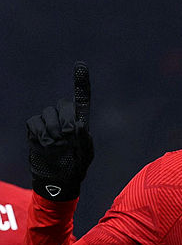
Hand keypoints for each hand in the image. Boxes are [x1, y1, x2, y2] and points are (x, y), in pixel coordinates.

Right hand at [26, 62, 93, 200]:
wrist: (58, 179)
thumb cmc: (76, 166)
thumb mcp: (86, 153)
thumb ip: (85, 138)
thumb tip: (78, 124)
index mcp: (79, 121)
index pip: (81, 98)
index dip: (80, 82)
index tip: (80, 65)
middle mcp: (63, 118)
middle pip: (63, 104)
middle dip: (66, 118)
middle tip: (68, 134)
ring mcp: (48, 123)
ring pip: (48, 112)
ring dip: (53, 128)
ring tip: (57, 144)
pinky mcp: (34, 130)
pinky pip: (34, 121)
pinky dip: (40, 131)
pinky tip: (46, 143)